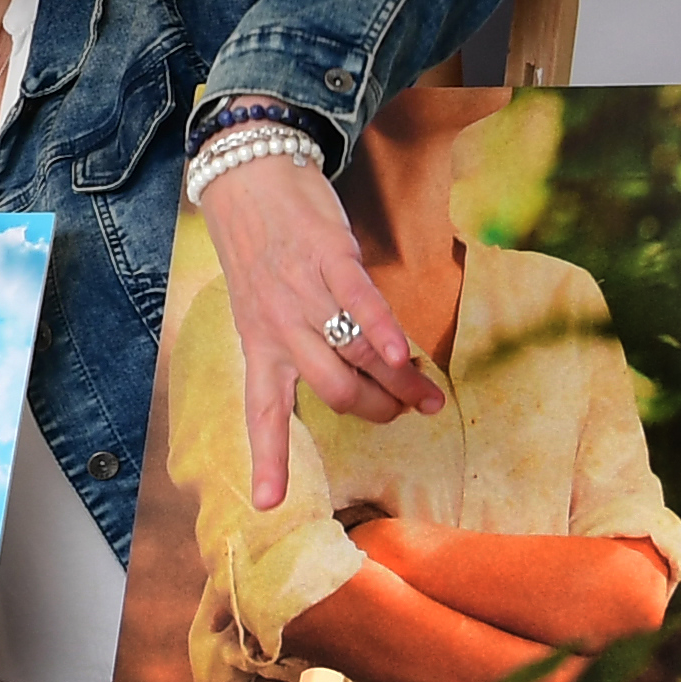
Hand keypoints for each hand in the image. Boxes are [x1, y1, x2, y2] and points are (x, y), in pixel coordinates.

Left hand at [195, 149, 438, 511]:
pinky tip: (407, 355)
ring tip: (431, 399)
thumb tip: (351, 375)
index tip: (268, 506)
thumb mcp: (261, 306)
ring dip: (399, 382)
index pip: (262, 414)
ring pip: (355, 355)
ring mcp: (304, 293)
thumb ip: (296, 343)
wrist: (249, 175)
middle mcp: (278, 327)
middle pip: (333, 390)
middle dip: (376, 410)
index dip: (268, 460)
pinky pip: (360, 304)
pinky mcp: (330, 258)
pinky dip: (384, 334)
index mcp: (258, 345)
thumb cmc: (261, 247)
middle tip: (407, 415)